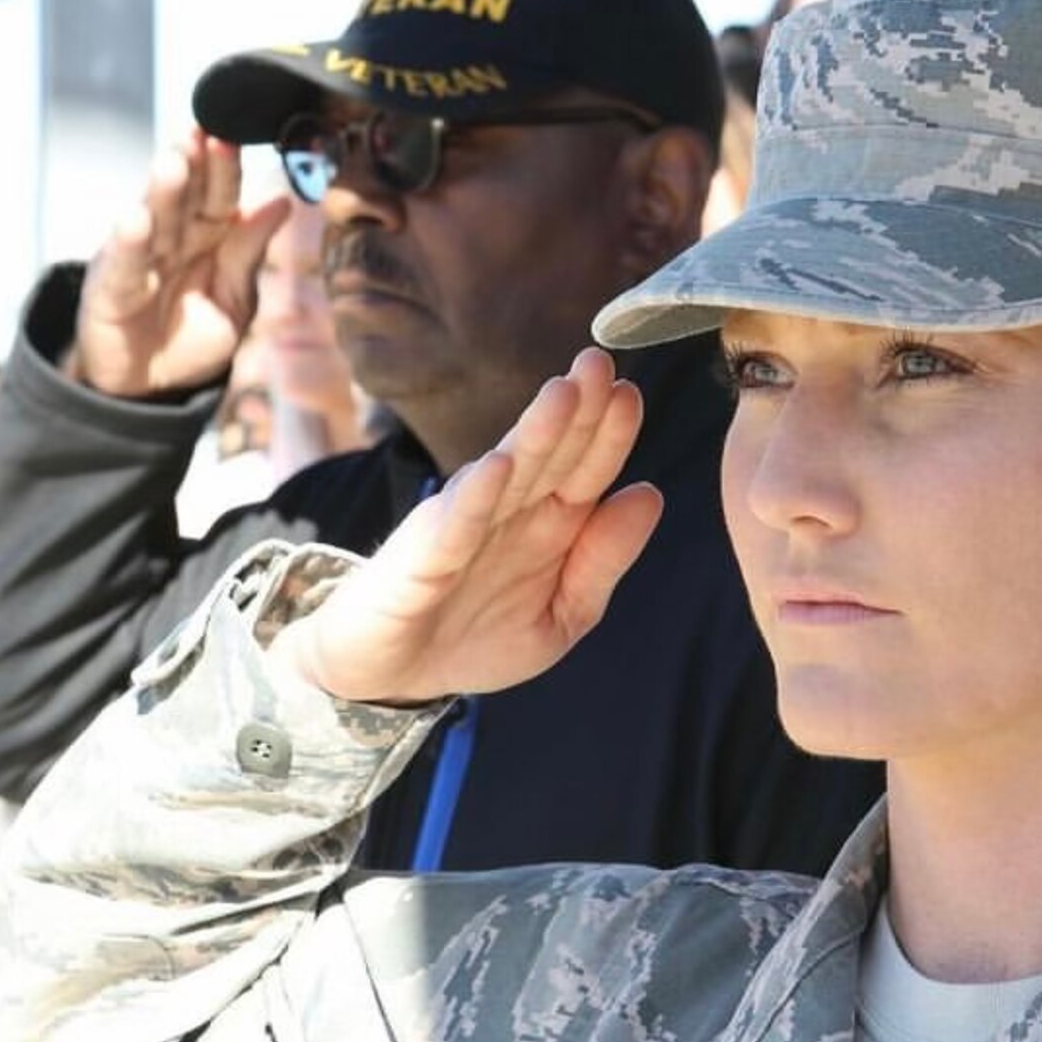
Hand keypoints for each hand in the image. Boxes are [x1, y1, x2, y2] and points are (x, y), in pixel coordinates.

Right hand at [69, 129, 290, 396]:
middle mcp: (172, 237)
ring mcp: (139, 258)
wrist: (152, 387)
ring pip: (153, 218)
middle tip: (207, 134)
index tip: (235, 134)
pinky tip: (135, 221)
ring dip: (163, 191)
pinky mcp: (111, 287)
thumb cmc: (193, 337)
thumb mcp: (235, 297)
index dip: (226, 167)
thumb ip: (250, 252)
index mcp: (206, 235)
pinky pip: (124, 264)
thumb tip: (283, 202)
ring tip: (175, 162)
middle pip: (185, 195)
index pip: (218, 194)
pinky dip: (129, 243)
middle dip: (195, 164)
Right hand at [272, 349, 661, 703]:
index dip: (608, 434)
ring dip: (533, 435)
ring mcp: (460, 529)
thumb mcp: (560, 616)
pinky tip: (495, 468)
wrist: (391, 678)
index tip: (630, 395)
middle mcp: (505, 514)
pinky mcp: (420, 561)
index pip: (584, 469)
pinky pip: (450, 527)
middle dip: (576, 411)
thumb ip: (603, 562)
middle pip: (547, 455)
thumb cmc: (475, 639)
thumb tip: (650, 494)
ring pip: (503, 475)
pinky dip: (473, 500)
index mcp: (546, 524)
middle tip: (599, 364)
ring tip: (563, 394)